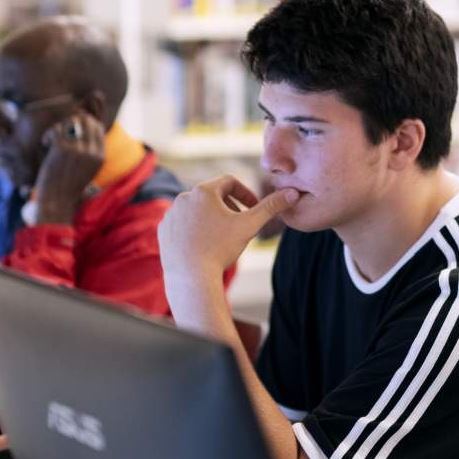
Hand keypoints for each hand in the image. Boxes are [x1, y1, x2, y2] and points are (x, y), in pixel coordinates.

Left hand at [33, 112, 105, 223]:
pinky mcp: (63, 148)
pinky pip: (56, 129)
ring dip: (58, 127)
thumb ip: (89, 152)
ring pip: (70, 121)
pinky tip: (45, 143)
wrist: (57, 201)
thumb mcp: (86, 170)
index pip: (97, 126)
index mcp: (100, 156)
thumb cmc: (68, 187)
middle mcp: (92, 150)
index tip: (71, 130)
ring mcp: (78, 148)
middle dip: (71, 122)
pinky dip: (48, 134)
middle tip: (60, 133)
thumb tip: (81, 129)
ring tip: (51, 139)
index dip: (84, 123)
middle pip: (85, 120)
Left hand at [158, 175, 296, 286]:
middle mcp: (184, 197)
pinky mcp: (164, 230)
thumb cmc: (220, 249)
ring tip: (223, 236)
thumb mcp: (249, 226)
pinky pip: (182, 224)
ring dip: (211, 218)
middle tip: (241, 223)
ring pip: (196, 210)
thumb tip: (293, 193)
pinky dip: (195, 230)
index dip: (245, 193)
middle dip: (229, 206)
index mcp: (204, 191)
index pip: (229, 181)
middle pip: (212, 196)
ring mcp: (171, 214)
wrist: (190, 277)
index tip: (253, 207)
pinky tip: (204, 245)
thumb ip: (270, 207)